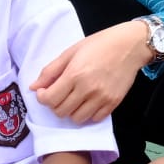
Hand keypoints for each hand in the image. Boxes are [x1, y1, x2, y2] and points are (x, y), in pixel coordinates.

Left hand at [31, 21, 149, 122]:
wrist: (130, 46)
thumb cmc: (100, 44)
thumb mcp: (71, 52)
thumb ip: (50, 70)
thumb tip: (33, 87)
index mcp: (74, 74)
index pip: (49, 99)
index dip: (42, 97)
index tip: (44, 91)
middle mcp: (87, 89)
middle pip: (61, 112)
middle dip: (55, 104)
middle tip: (59, 94)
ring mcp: (101, 98)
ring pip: (76, 119)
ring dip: (71, 111)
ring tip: (74, 98)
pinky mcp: (113, 103)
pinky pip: (94, 119)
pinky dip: (88, 114)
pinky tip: (88, 101)